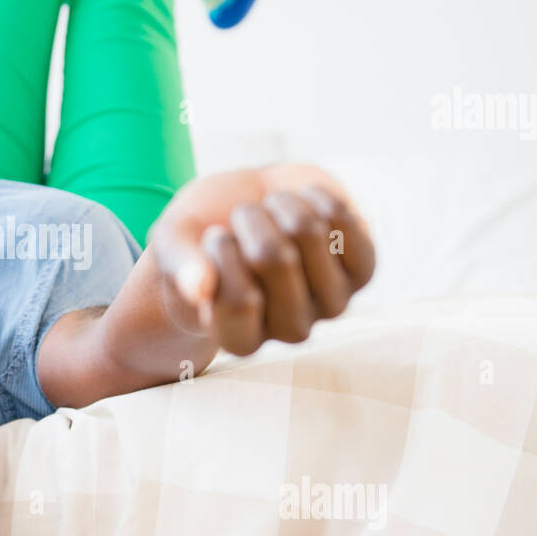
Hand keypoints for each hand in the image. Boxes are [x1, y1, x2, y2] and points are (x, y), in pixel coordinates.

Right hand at [149, 168, 375, 354]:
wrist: (245, 208)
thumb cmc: (202, 233)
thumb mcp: (174, 243)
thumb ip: (181, 267)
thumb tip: (198, 289)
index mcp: (239, 338)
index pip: (239, 299)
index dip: (220, 250)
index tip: (212, 237)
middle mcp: (290, 330)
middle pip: (274, 257)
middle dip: (248, 218)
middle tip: (241, 218)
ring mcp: (331, 303)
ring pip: (308, 231)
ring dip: (280, 204)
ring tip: (269, 210)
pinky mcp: (362, 271)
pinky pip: (342, 219)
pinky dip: (315, 197)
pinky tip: (302, 203)